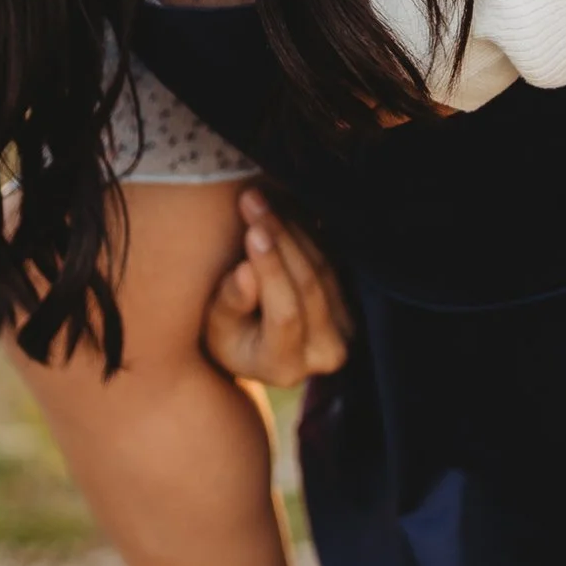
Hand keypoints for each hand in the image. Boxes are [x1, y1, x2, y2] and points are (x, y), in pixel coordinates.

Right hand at [202, 189, 352, 390]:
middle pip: (309, 285)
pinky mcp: (350, 305)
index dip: (271, 270)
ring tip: (262, 198)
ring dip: (292, 227)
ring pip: (323, 267)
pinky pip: (331, 260)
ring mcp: (345, 329)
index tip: (252, 230)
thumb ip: (231, 303)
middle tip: (252, 199)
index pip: (285, 313)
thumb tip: (246, 273)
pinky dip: (306, 232)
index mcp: (285, 367)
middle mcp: (325, 354)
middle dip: (280, 238)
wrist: (253, 345)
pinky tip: (282, 206)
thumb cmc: (225, 337)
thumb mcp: (214, 327)